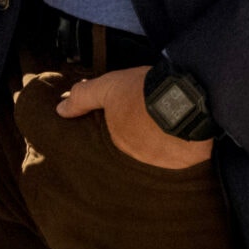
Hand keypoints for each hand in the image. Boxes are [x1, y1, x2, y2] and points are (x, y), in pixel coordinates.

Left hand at [56, 66, 213, 169]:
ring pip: (157, 152)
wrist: (187, 101)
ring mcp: (163, 161)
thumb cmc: (144, 93)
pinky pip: (180, 156)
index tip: (128, 116)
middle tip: (148, 119)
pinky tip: (184, 135)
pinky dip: (180, 147)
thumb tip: (60, 110)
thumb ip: (83, 97)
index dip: (120, 125)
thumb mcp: (108, 87)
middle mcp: (138, 157)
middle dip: (139, 135)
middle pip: (136, 146)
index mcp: (119, 140)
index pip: (115, 137)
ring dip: (159, 141)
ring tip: (167, 125)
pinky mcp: (187, 162)